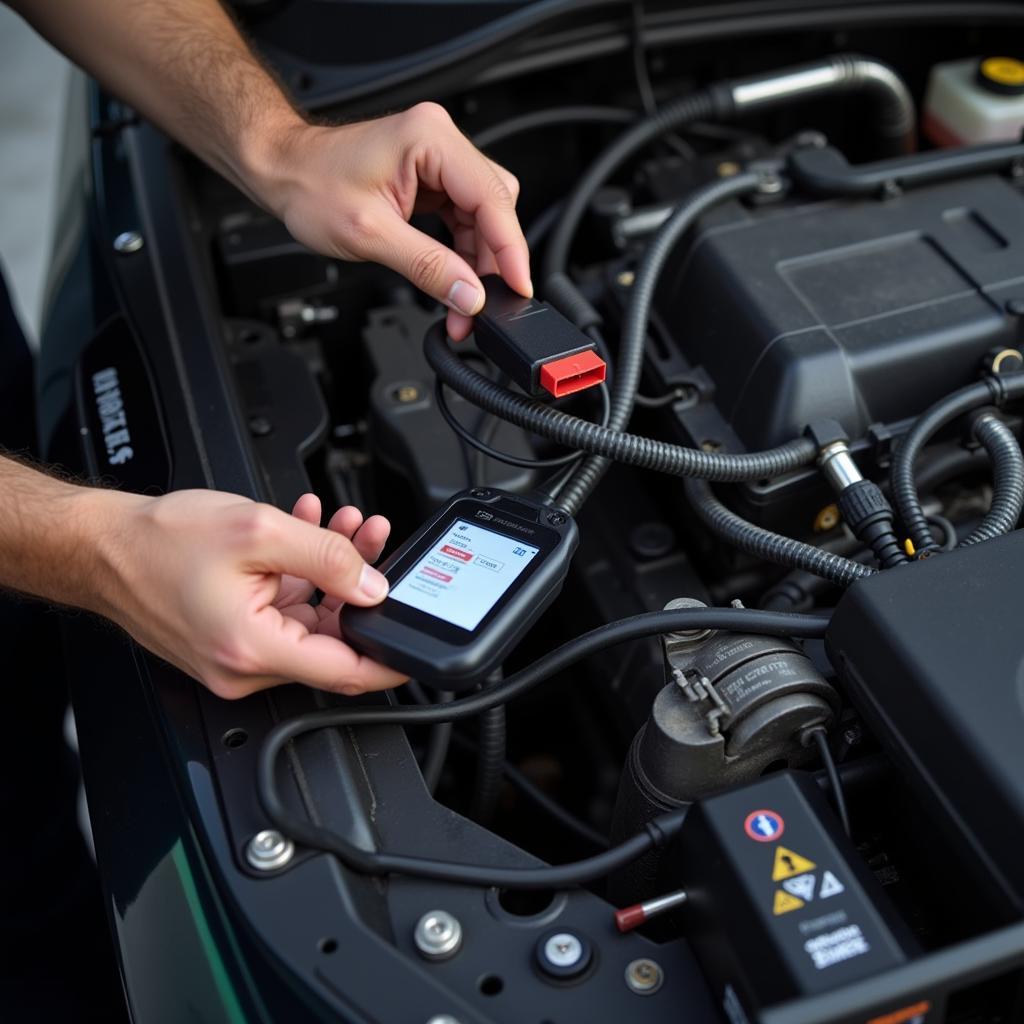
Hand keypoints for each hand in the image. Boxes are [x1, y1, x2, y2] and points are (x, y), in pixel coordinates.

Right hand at [89, 488, 406, 698]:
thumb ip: (327, 559)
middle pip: (332, 638)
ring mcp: (237, 656)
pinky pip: (284, 613)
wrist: (101, 546)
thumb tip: (373, 585)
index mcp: (253, 650)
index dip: (391, 658)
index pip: (346, 673)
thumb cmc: (157, 542)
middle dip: (361, 585)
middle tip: (372, 537)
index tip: (418, 644)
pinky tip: (310, 535)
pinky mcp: (231, 639)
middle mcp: (245, 666)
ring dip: (333, 571)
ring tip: (344, 525)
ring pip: (311, 620)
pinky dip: (303, 576)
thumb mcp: (259, 532)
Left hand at [254, 102, 531, 339]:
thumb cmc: (310, 186)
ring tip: (463, 300)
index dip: (510, 250)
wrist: (282, 171)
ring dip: (477, 261)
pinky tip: (454, 276)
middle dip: (493, 260)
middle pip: (494, 207)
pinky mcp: (430, 177)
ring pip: (483, 217)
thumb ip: (427, 267)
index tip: (517, 287)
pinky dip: (463, 250)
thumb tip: (470, 296)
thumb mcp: (370, 236)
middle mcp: (439, 141)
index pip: (492, 199)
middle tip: (480, 304)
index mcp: (430, 140)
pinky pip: (463, 217)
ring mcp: (436, 159)